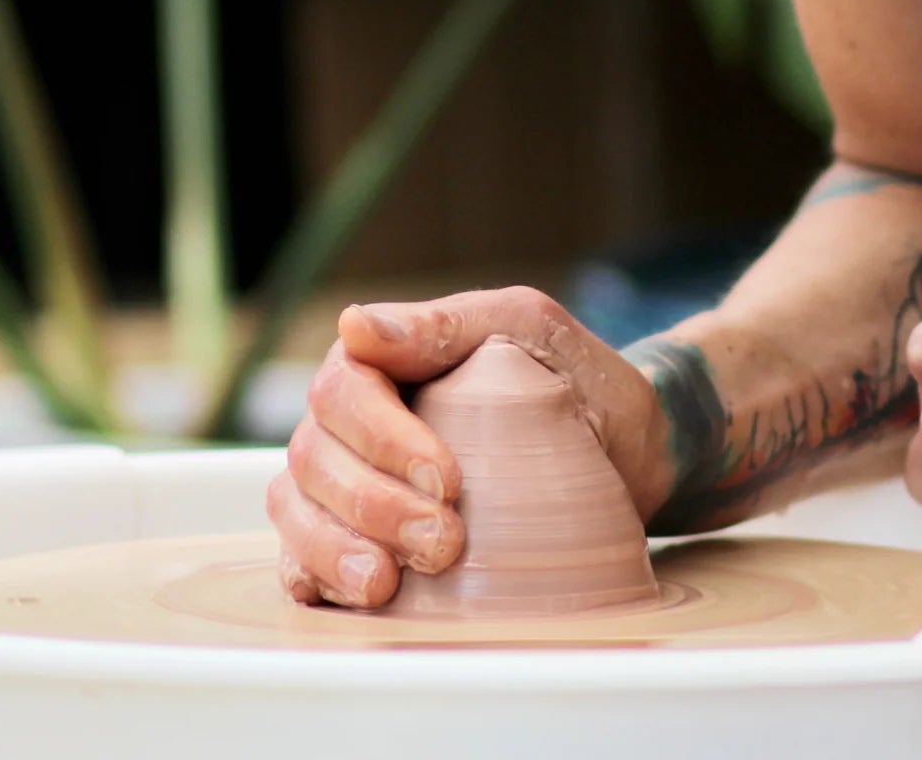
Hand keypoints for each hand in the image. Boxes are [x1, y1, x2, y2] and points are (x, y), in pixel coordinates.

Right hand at [266, 286, 670, 606]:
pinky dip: (318, 578)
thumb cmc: (573, 378)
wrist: (624, 452)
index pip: (343, 391)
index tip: (446, 480)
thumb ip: (445, 325)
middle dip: (371, 504)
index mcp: (382, 360)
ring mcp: (344, 481)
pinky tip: (362, 596)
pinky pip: (302, 560)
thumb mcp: (526, 329)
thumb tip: (355, 326)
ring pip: (297, 509)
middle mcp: (349, 420)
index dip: (380, 437)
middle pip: (314, 456)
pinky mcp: (351, 540)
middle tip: (442, 541)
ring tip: (390, 582)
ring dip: (337, 549)